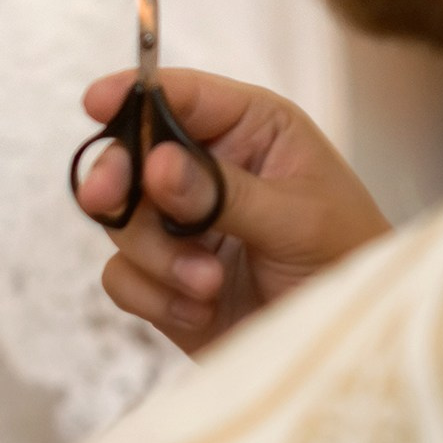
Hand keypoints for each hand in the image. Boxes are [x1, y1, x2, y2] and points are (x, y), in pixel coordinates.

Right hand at [73, 67, 390, 352]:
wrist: (346, 349)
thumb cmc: (346, 265)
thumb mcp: (297, 221)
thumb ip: (222, 192)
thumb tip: (156, 163)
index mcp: (252, 131)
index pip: (183, 96)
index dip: (135, 94)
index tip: (96, 102)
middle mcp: (209, 169)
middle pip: (131, 155)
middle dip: (119, 181)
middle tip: (104, 200)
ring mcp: (181, 225)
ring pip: (121, 220)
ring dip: (158, 256)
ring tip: (208, 285)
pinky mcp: (164, 278)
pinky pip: (123, 275)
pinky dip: (155, 296)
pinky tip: (201, 310)